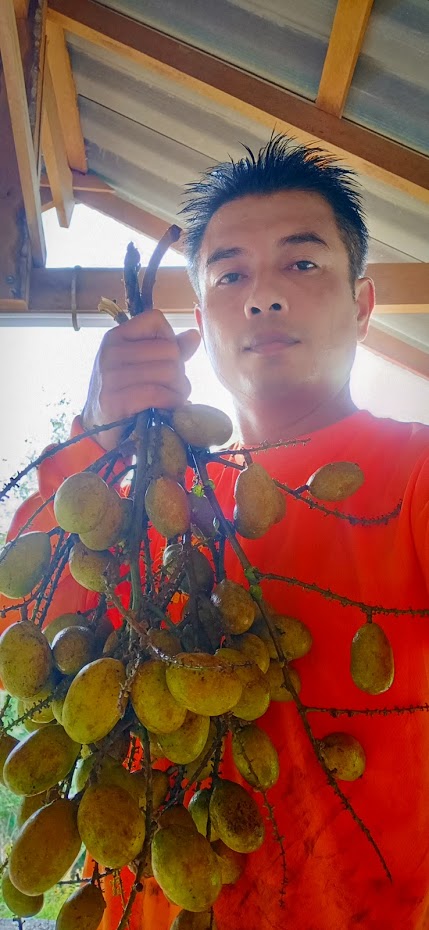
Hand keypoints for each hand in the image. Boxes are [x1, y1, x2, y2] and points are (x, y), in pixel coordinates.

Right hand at [82, 309, 200, 450]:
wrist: (97, 430)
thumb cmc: (124, 395)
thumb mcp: (142, 366)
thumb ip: (168, 349)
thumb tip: (194, 335)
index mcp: (116, 337)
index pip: (155, 319)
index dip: (169, 339)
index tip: (163, 360)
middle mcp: (110, 351)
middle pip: (170, 349)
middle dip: (179, 372)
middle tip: (171, 388)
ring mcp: (110, 375)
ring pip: (169, 372)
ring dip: (179, 390)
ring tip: (171, 399)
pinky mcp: (115, 400)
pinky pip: (158, 393)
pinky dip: (170, 403)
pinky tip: (167, 409)